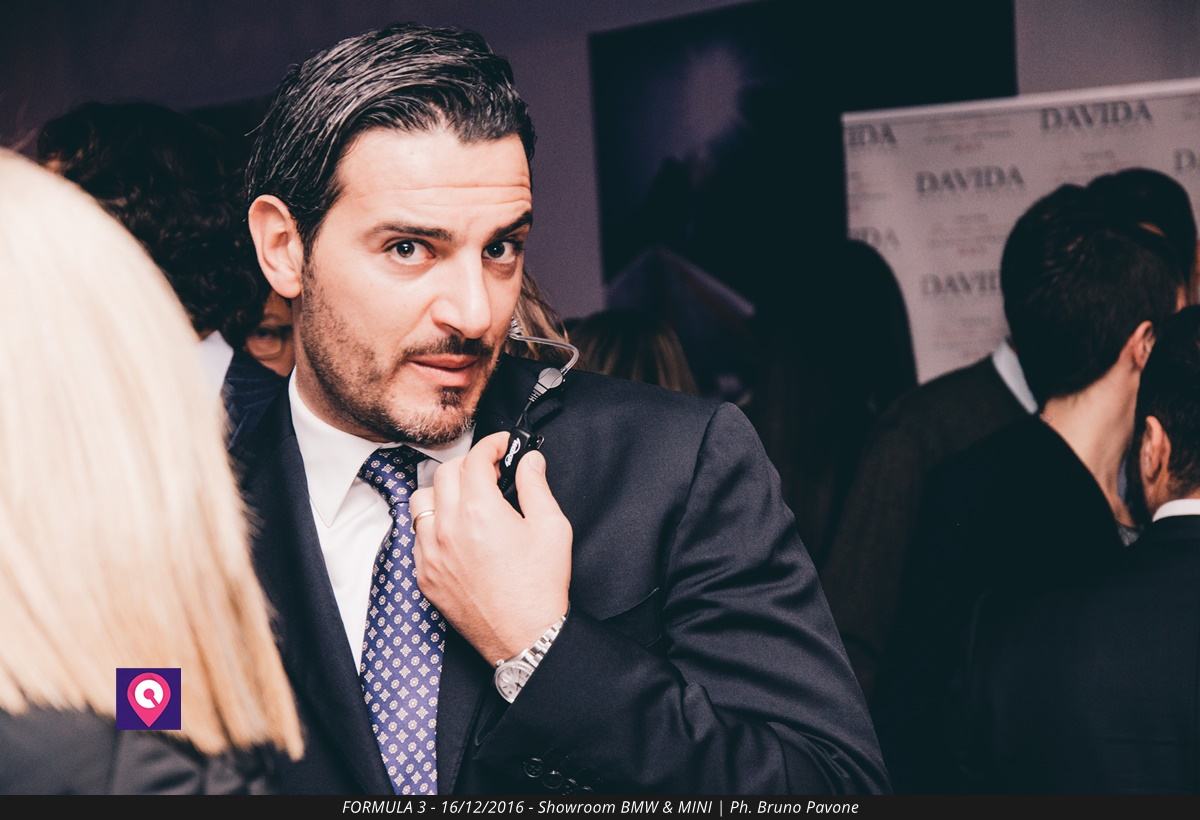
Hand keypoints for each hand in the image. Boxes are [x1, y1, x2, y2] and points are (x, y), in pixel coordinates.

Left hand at [410, 432, 571, 663]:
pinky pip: (417, 535)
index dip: (491, 445)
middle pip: (445, 473)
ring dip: (443, 490)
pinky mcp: (425, 575)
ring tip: (466, 498)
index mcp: (479, 511)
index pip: (475, 459)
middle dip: (468, 463)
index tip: (502, 446)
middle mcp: (448, 528)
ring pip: (421, 500)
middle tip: (490, 471)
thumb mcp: (552, 528)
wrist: (525, 636)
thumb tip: (529, 462)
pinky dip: (432, 523)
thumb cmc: (540, 586)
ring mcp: (431, 553)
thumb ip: (536, 486)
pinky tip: (454, 530)